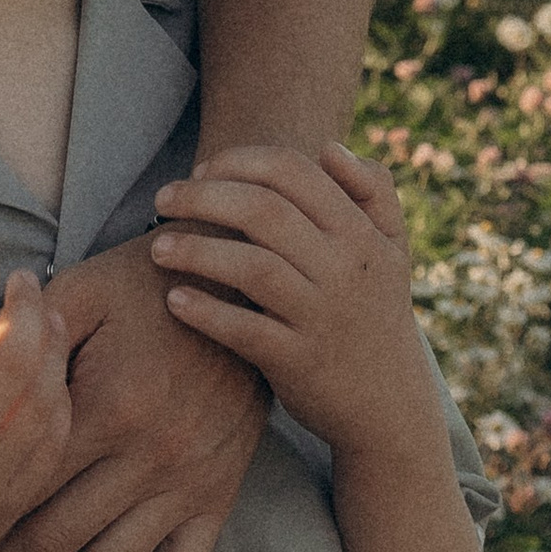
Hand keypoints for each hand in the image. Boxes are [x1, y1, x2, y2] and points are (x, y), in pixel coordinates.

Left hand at [150, 143, 432, 452]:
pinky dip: (207, 313)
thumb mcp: (393, 248)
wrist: (391, 404)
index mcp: (361, 232)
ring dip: (196, 251)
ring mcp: (322, 316)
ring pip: (252, 268)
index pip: (292, 171)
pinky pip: (246, 331)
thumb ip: (373, 190)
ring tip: (157, 248)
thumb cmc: (376, 312)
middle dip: (202, 196)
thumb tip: (329, 147)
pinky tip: (174, 300)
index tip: (201, 169)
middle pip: (264, 211)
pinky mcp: (299, 362)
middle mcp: (344, 269)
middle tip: (162, 199)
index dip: (238, 161)